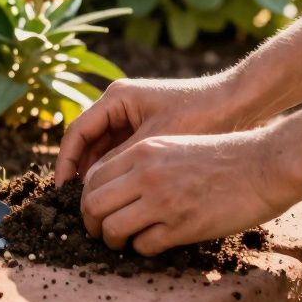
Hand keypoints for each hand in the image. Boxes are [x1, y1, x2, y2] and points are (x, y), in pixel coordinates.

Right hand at [54, 75, 253, 185]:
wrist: (239, 104)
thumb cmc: (200, 117)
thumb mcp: (154, 144)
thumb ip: (119, 162)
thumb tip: (89, 187)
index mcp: (116, 98)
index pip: (77, 132)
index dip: (66, 162)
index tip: (61, 190)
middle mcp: (119, 104)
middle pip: (87, 141)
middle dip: (79, 172)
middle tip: (75, 203)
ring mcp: (133, 115)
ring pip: (103, 149)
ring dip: (97, 174)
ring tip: (93, 204)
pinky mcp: (146, 127)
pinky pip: (121, 152)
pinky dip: (116, 172)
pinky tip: (116, 196)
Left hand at [78, 130, 294, 254]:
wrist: (263, 164)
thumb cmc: (223, 156)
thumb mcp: (173, 145)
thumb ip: (143, 162)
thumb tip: (117, 187)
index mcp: (142, 152)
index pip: (93, 178)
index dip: (87, 198)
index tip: (95, 209)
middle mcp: (146, 174)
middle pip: (93, 204)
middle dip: (91, 223)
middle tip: (99, 231)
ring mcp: (163, 201)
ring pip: (112, 228)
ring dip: (112, 241)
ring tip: (121, 243)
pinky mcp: (182, 225)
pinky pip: (144, 245)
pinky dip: (142, 249)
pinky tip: (152, 244)